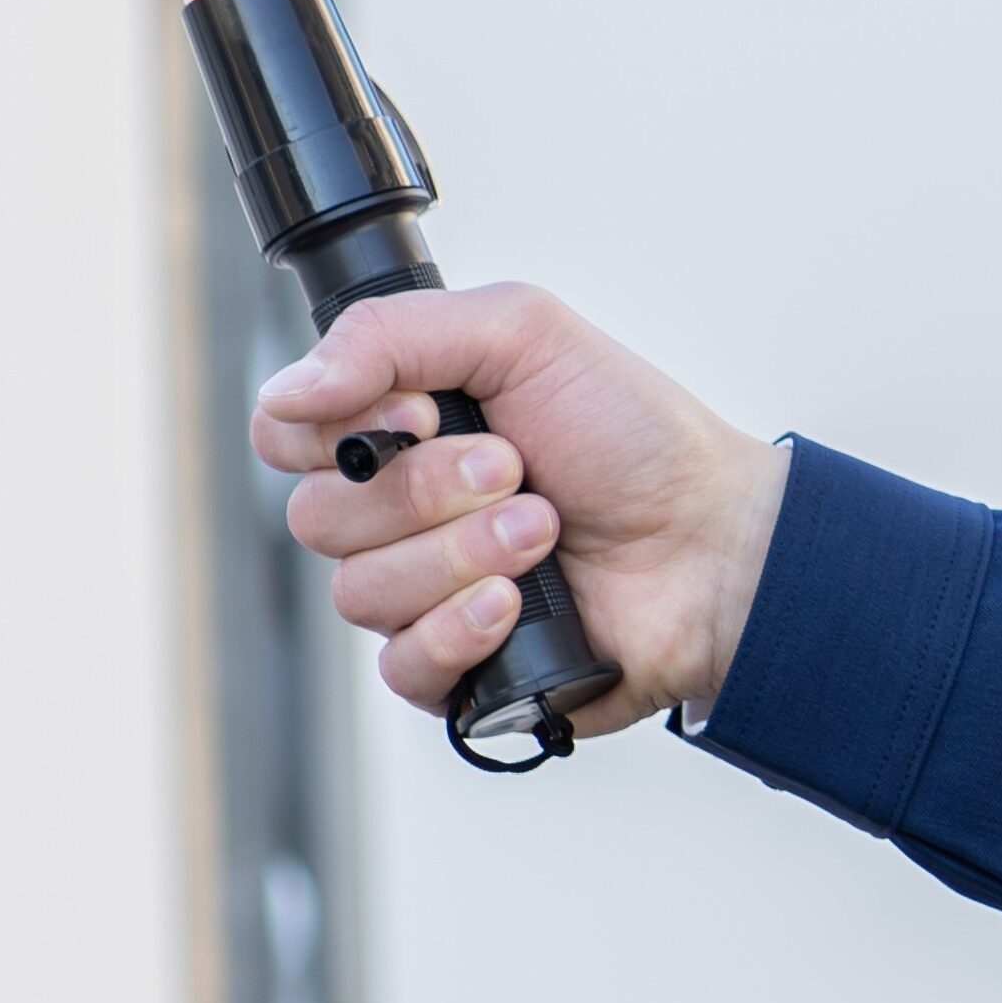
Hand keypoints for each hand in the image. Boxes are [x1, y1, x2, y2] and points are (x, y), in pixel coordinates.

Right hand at [254, 286, 788, 736]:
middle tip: (516, 467)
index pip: (285, 435)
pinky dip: (460, 629)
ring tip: (546, 530)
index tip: (422, 410)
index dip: (331, 430)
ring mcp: (423, 594)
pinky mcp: (456, 669)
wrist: (716, 539)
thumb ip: (392, 333)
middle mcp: (399, 514)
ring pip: (359, 592)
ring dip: (462, 553)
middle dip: (426, 490)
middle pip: (317, 517)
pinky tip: (519, 603)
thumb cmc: (634, 434)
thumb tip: (288, 389)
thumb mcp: (523, 333)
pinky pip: (400, 666)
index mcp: (400, 430)